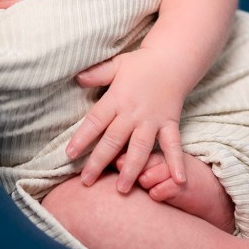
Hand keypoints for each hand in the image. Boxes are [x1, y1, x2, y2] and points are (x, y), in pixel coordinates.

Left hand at [67, 49, 187, 191]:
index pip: (95, 121)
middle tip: (86, 181)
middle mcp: (133, 113)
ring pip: (139, 148)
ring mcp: (152, 120)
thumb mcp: (117, 65)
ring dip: (131, 169)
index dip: (82, 137)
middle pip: (113, 140)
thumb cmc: (142, 63)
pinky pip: (173, 145)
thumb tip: (77, 78)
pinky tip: (178, 180)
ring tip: (123, 189)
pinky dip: (176, 162)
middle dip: (99, 161)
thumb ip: (97, 74)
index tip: (69, 154)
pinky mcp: (169, 123)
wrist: (173, 59)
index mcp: (117, 98)